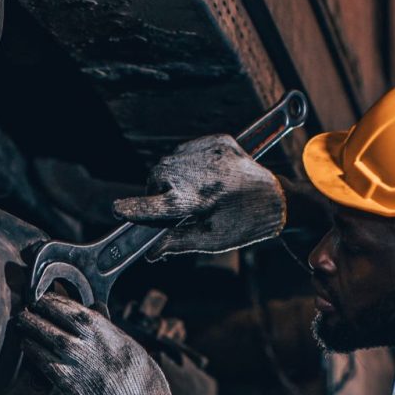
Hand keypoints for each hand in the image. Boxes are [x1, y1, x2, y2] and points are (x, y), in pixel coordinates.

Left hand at [16, 294, 180, 394]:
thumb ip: (112, 331)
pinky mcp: (71, 389)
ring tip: (21, 323)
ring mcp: (81, 366)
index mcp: (112, 335)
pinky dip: (34, 353)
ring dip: (31, 328)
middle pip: (58, 319)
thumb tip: (97, 308)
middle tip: (26, 308)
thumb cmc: (146, 389)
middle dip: (39, 310)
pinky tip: (27, 347)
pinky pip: (45, 365)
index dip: (57, 300)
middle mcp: (94, 346)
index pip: (77, 309)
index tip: (46, 297)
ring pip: (47, 338)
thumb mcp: (134, 352)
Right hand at [114, 134, 285, 256]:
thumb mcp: (209, 240)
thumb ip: (175, 243)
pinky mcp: (218, 141)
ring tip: (189, 191)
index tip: (117, 210)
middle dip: (156, 192)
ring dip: (169, 176)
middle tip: (172, 207)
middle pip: (155, 178)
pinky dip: (185, 163)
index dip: (133, 209)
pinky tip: (200, 177)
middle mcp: (198, 174)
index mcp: (195, 201)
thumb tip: (150, 253)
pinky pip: (185, 150)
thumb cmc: (242, 223)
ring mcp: (208, 153)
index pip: (153, 205)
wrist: (277, 199)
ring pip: (168, 162)